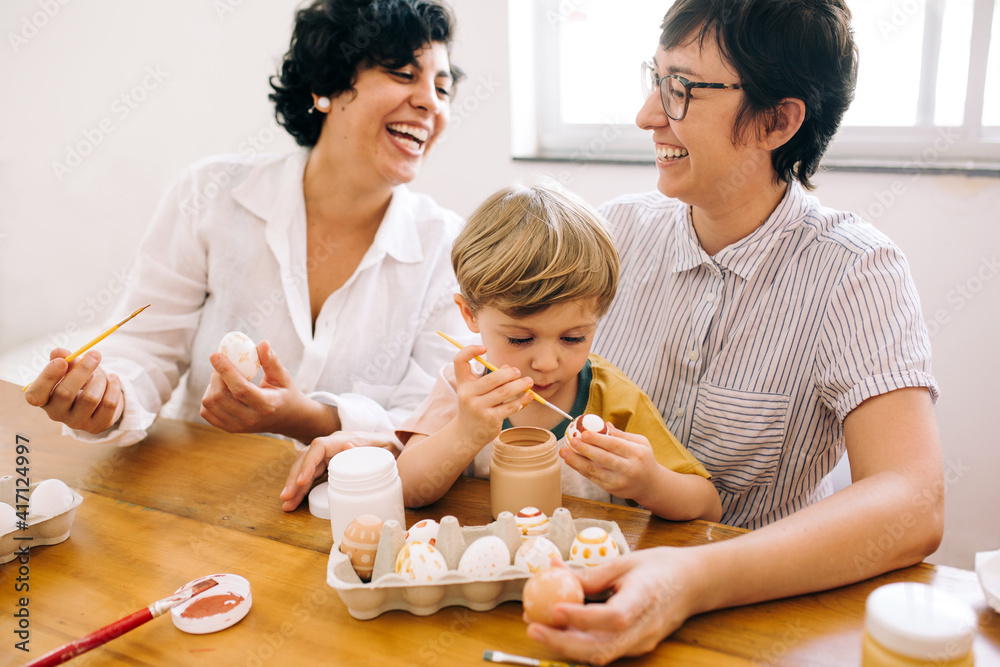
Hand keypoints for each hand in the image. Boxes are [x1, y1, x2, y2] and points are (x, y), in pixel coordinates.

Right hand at [23, 348, 123, 433]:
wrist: (99, 397)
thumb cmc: (78, 379)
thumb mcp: (69, 367)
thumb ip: (63, 359)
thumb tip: (59, 352)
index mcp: (43, 398)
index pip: (35, 394)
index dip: (48, 377)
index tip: (62, 361)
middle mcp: (56, 413)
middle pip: (65, 393)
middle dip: (82, 370)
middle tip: (94, 354)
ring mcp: (76, 422)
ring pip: (90, 398)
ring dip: (100, 379)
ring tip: (102, 374)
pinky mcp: (97, 426)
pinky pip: (109, 404)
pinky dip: (114, 386)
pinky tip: (113, 379)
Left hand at [200, 340, 332, 440]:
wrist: (287, 419)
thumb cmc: (285, 393)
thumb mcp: (283, 377)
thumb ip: (271, 361)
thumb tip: (262, 343)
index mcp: (266, 406)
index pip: (240, 389)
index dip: (225, 370)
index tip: (215, 355)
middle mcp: (250, 419)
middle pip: (220, 397)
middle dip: (216, 376)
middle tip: (222, 364)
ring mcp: (238, 426)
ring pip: (209, 404)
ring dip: (212, 386)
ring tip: (223, 378)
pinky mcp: (229, 428)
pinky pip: (206, 412)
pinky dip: (208, 397)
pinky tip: (222, 390)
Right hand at [279, 431, 400, 510]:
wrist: (392, 445)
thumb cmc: (389, 447)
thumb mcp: (383, 448)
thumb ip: (367, 447)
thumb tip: (346, 447)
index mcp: (343, 440)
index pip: (318, 448)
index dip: (308, 463)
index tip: (303, 480)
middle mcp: (332, 446)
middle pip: (306, 459)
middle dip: (295, 478)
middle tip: (287, 497)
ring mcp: (328, 455)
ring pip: (305, 467)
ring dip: (294, 484)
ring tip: (286, 503)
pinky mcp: (328, 464)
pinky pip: (310, 474)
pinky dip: (302, 487)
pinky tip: (294, 500)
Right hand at [452, 345, 532, 447]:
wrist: (466, 434)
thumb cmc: (474, 406)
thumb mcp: (477, 391)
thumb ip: (492, 378)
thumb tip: (510, 368)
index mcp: (463, 384)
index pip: (459, 361)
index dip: (470, 350)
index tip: (484, 348)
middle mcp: (467, 394)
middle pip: (492, 378)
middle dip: (509, 374)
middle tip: (518, 372)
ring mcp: (478, 407)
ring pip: (504, 392)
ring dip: (520, 385)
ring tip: (529, 381)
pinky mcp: (490, 419)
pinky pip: (510, 406)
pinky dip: (522, 400)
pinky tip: (529, 396)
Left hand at [525, 546, 703, 664]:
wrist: (694, 584)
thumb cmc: (660, 567)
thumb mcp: (625, 562)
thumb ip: (591, 574)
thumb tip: (553, 571)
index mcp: (644, 602)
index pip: (612, 617)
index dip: (582, 618)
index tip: (555, 608)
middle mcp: (643, 630)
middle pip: (600, 649)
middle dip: (562, 642)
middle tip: (532, 626)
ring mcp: (640, 643)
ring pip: (599, 654)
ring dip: (565, 645)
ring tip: (537, 626)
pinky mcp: (635, 647)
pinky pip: (603, 650)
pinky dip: (578, 643)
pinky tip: (558, 629)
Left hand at [560, 425, 658, 498]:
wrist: (650, 485)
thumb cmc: (644, 459)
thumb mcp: (641, 443)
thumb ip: (623, 435)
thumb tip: (605, 424)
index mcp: (637, 454)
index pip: (615, 445)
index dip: (598, 439)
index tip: (584, 433)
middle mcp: (629, 469)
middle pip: (604, 458)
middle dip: (585, 449)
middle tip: (572, 440)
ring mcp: (619, 481)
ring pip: (594, 470)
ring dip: (577, 461)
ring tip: (564, 452)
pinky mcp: (611, 489)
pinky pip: (592, 478)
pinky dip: (580, 469)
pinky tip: (570, 461)